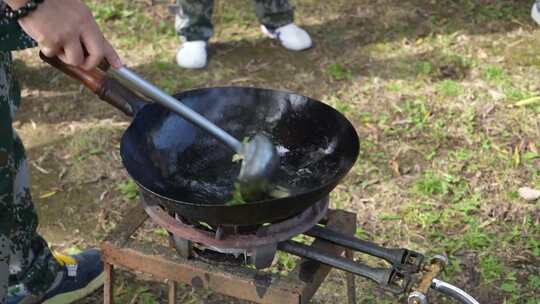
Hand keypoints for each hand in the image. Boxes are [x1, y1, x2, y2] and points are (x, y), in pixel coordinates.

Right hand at [5, 0, 121, 69]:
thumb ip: (84, 27)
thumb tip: (92, 46)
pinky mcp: (51, 40)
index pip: (103, 41)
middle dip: (89, 64)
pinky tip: (43, 35)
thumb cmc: (51, 4)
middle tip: (81, 63)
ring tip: (56, 42)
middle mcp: (80, 27)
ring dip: (65, 57)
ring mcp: (66, 34)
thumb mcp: (74, 11)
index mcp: (87, 19)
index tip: (118, 66)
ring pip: (74, 60)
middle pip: (96, 56)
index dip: (112, 56)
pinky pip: (53, 55)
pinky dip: (47, 49)